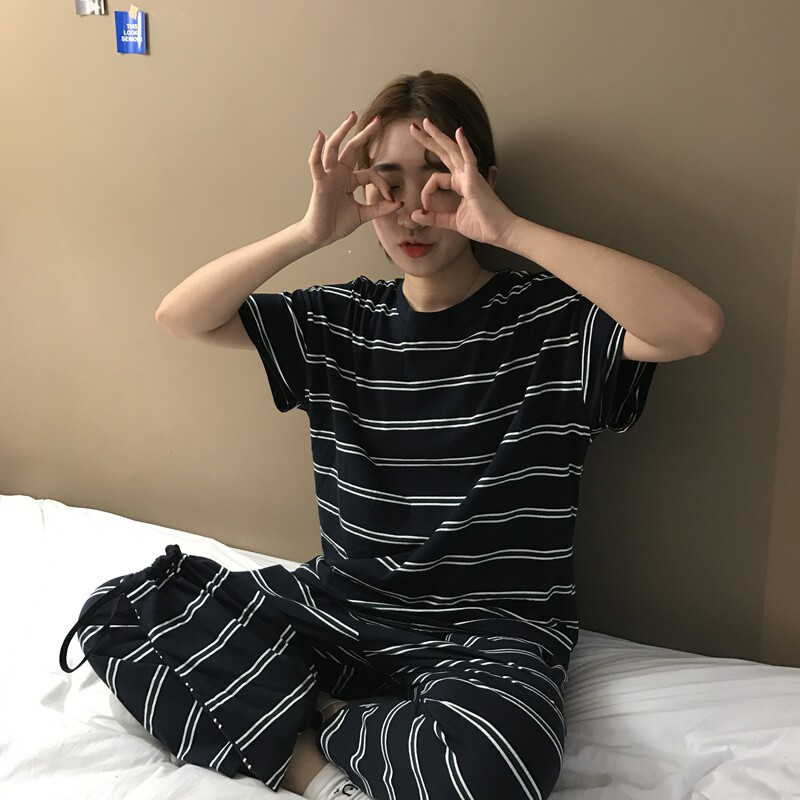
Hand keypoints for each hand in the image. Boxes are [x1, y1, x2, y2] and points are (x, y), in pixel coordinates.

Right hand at [298, 112, 401, 247]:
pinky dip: (317, 150)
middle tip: (378, 119)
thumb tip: (398, 203)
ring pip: (335, 148)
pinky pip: (316, 163)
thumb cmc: (338, 224)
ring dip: (343, 132)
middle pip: (353, 148)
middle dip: (365, 134)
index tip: (392, 199)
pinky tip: (321, 136)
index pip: (371, 174)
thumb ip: (379, 208)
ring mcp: (329, 176)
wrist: (322, 236)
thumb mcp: (363, 215)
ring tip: (352, 117)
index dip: (383, 184)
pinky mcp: (320, 182)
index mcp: (351, 180)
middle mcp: (340, 174)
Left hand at [408, 118, 517, 246]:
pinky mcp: (476, 181)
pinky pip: (470, 160)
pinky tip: (459, 132)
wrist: (501, 232)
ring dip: (439, 136)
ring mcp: (471, 176)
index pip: (435, 179)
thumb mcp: (452, 222)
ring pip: (453, 151)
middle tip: (414, 127)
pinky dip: (464, 146)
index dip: (425, 193)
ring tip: (426, 123)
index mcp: (461, 184)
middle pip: (444, 153)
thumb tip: (414, 214)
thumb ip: (434, 217)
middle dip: (429, 140)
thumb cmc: (483, 225)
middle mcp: (466, 176)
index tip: (423, 209)